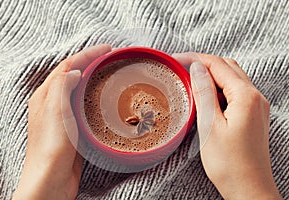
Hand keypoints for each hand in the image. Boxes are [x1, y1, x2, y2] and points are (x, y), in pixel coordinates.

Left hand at [13, 44, 110, 199]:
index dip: (87, 54)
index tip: (106, 49)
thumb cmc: (50, 148)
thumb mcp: (55, 111)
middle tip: (109, 57)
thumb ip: (62, 87)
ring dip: (92, 77)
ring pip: (79, 89)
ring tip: (108, 72)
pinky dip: (94, 95)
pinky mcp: (72, 127)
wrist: (51, 179)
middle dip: (90, 62)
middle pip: (72, 74)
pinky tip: (103, 98)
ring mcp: (63, 115)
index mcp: (46, 95)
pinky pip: (83, 104)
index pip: (68, 65)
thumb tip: (74, 70)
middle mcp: (52, 103)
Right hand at [172, 53, 281, 199]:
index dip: (195, 59)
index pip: (218, 65)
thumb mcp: (210, 125)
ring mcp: (255, 105)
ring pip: (231, 78)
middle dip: (203, 63)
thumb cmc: (230, 164)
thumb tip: (197, 68)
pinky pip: (234, 91)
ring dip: (210, 74)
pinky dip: (218, 88)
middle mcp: (255, 97)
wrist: (248, 188)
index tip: (176, 60)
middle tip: (180, 66)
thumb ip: (204, 93)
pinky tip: (204, 95)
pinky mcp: (251, 114)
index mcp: (246, 96)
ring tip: (189, 79)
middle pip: (227, 66)